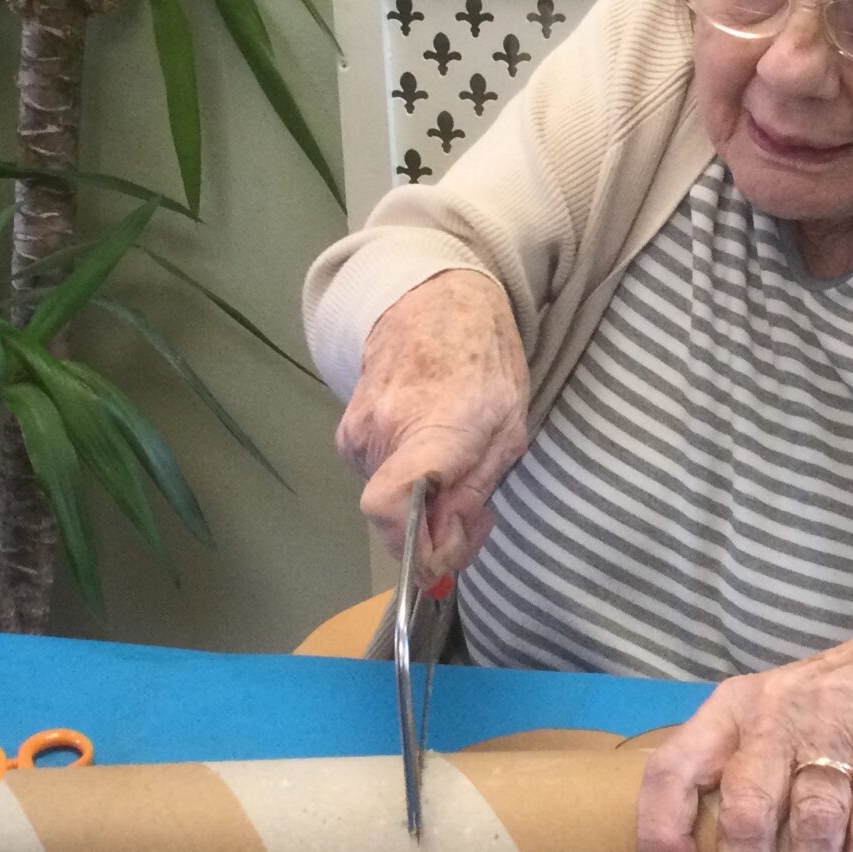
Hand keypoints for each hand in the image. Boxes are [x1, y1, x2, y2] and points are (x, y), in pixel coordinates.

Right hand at [333, 269, 528, 580]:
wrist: (433, 300)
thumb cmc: (484, 360)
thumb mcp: (508, 429)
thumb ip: (473, 492)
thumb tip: (440, 548)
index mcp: (431, 429)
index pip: (390, 507)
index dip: (415, 547)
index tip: (444, 551)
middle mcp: (381, 434)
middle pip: (395, 519)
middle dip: (436, 528)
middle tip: (473, 505)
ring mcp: (355, 432)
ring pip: (388, 501)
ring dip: (423, 500)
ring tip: (455, 460)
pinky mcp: (344, 434)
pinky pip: (378, 478)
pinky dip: (405, 478)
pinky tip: (429, 446)